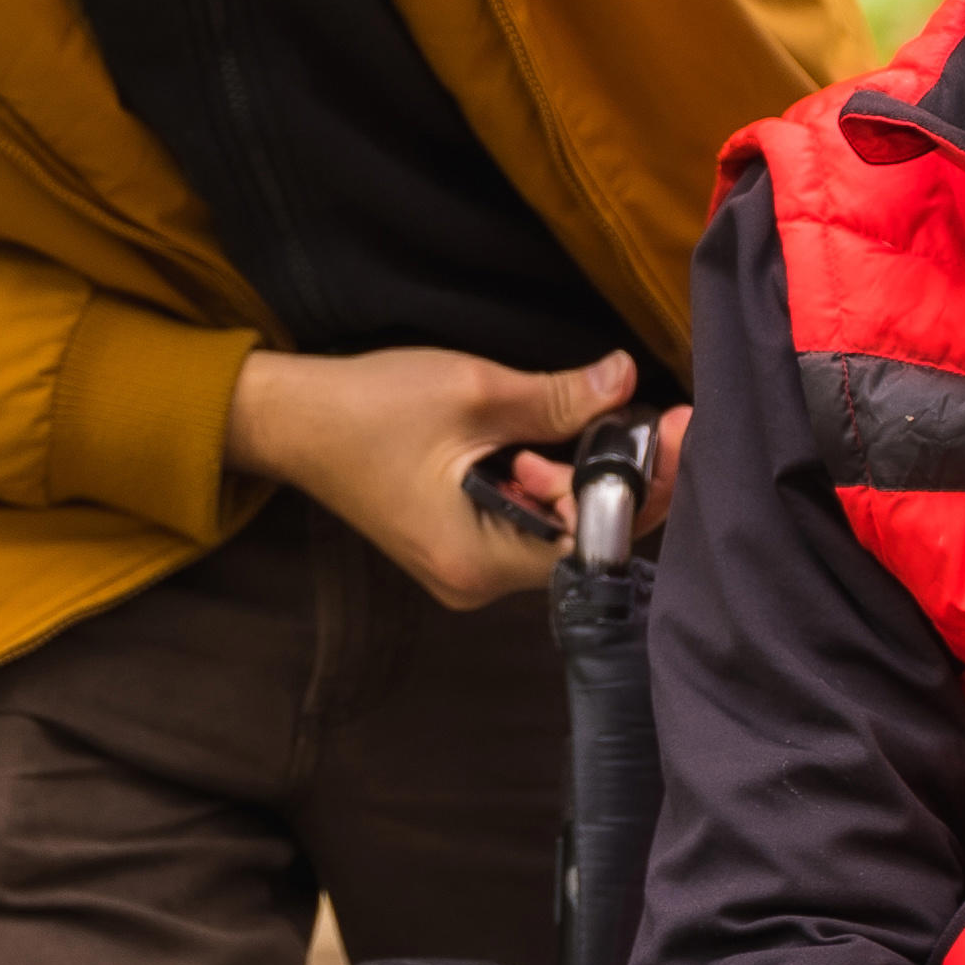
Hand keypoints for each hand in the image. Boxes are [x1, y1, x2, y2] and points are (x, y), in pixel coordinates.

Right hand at [223, 347, 637, 605]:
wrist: (292, 421)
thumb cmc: (367, 409)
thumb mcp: (473, 392)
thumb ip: (559, 397)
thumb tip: (626, 382)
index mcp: (480, 558)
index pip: (592, 540)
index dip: (638, 486)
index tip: (672, 429)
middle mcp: (477, 582)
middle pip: (581, 540)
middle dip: (615, 477)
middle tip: (639, 415)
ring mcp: (467, 569)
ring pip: (557, 530)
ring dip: (577, 476)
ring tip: (565, 422)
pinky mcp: (461, 547)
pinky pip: (528, 522)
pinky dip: (548, 483)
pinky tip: (538, 443)